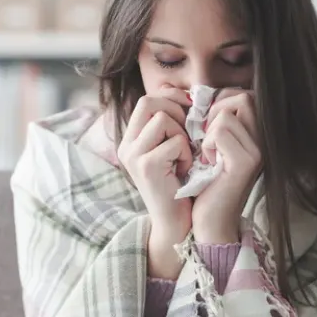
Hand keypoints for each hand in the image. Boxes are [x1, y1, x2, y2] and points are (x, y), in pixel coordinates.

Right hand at [117, 86, 192, 278]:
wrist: (176, 224)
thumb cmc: (181, 185)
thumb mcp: (172, 149)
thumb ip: (172, 124)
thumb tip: (184, 92)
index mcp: (131, 139)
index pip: (147, 99)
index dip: (172, 99)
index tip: (190, 111)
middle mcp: (126, 145)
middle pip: (150, 101)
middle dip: (177, 111)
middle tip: (188, 133)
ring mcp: (133, 155)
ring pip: (163, 118)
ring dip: (183, 134)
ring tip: (185, 156)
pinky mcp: (146, 166)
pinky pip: (175, 141)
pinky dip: (187, 154)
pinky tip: (185, 171)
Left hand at [192, 88, 261, 243]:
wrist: (209, 221)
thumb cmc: (205, 183)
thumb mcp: (212, 146)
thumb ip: (215, 121)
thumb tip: (201, 94)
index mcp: (257, 135)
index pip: (244, 95)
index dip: (220, 102)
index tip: (207, 126)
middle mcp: (264, 141)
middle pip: (242, 97)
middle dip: (215, 111)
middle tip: (206, 137)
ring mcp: (258, 151)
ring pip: (226, 114)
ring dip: (208, 132)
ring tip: (208, 154)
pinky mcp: (246, 162)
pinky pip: (220, 131)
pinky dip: (206, 145)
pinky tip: (208, 163)